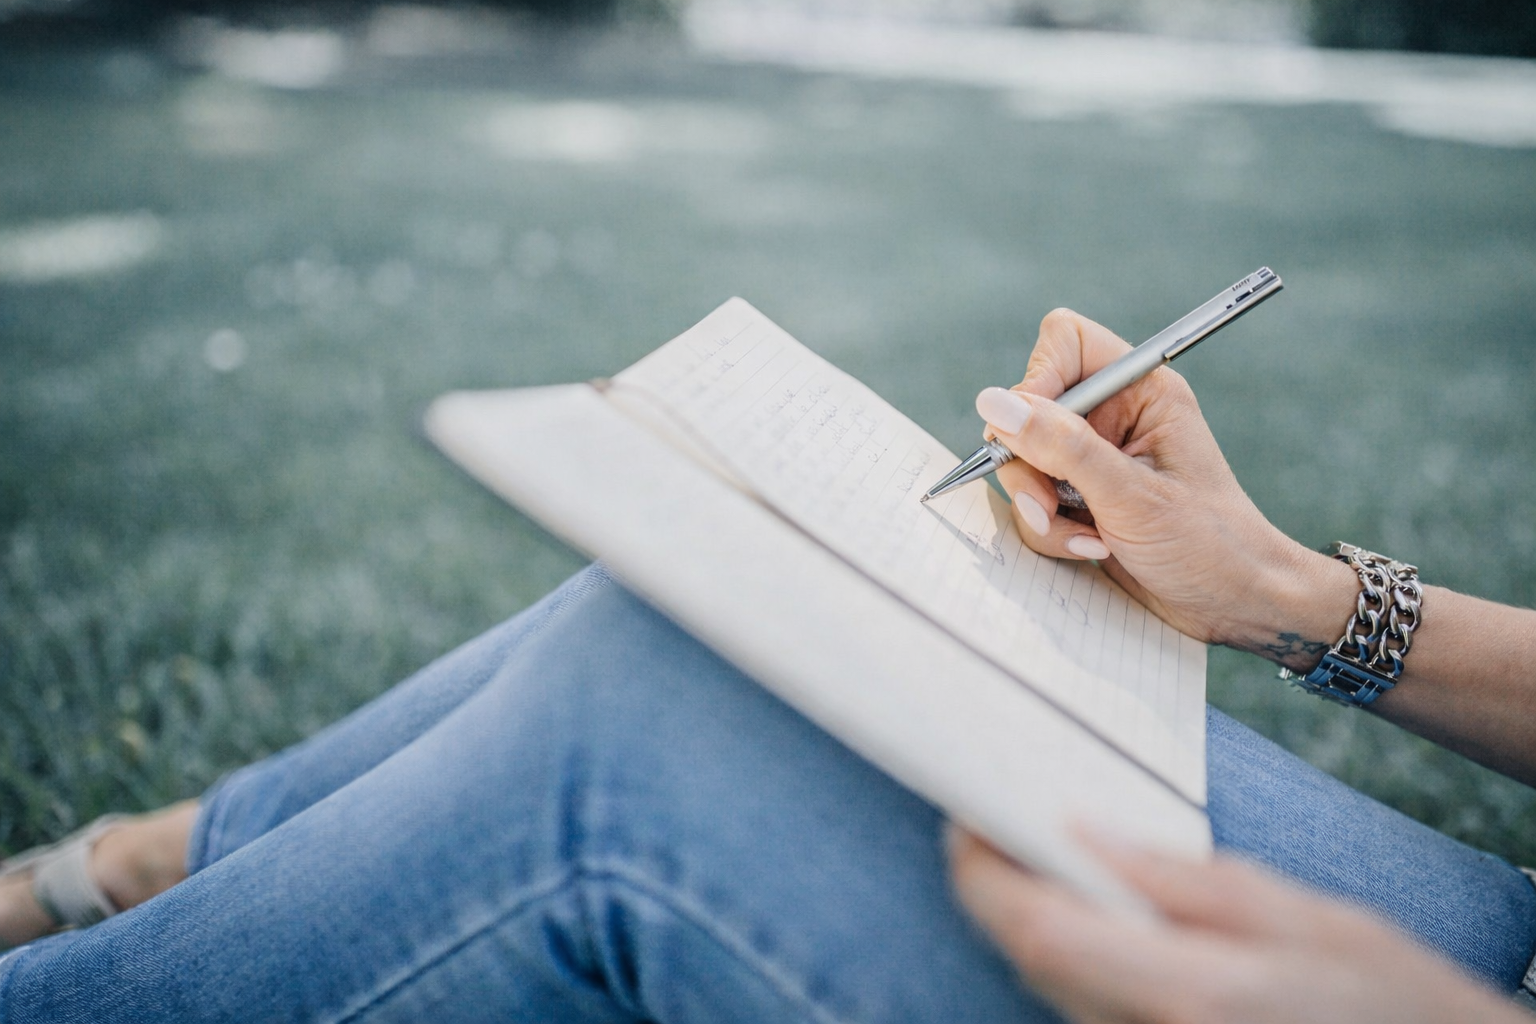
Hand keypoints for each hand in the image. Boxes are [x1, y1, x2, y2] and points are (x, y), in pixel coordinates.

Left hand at [948, 827, 1525, 1023]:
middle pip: (1032, 963)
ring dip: (1026, 922)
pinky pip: (1082, 1008)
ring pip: (1049, 989)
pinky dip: (1066, 956)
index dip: (983, 876)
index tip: (967, 817)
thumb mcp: (1297, 912)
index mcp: (1191, 990)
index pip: (1040, 932)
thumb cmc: (1387, 992)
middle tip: (991, 821)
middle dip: (995, 891)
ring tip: (1031, 854)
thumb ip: (1178, 878)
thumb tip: (1081, 831)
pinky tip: (1083, 911)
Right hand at [976, 308, 1354, 666]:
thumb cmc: (1208, 543)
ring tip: (1087, 538)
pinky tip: (1092, 549)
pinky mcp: (1081, 500)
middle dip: (1031, 464)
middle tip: (1051, 503)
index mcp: (1140, 391)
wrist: (1234, 605)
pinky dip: (1051, 532)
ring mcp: (1093, 461)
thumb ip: (1061, 446)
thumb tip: (994, 403)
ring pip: (1023, 463)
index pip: (1065, 342)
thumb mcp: (1131, 494)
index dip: (1038, 379)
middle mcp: (1114, 418)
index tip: (1030, 429)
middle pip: (1028, 409)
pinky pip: (1033, 503)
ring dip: (1040, 508)